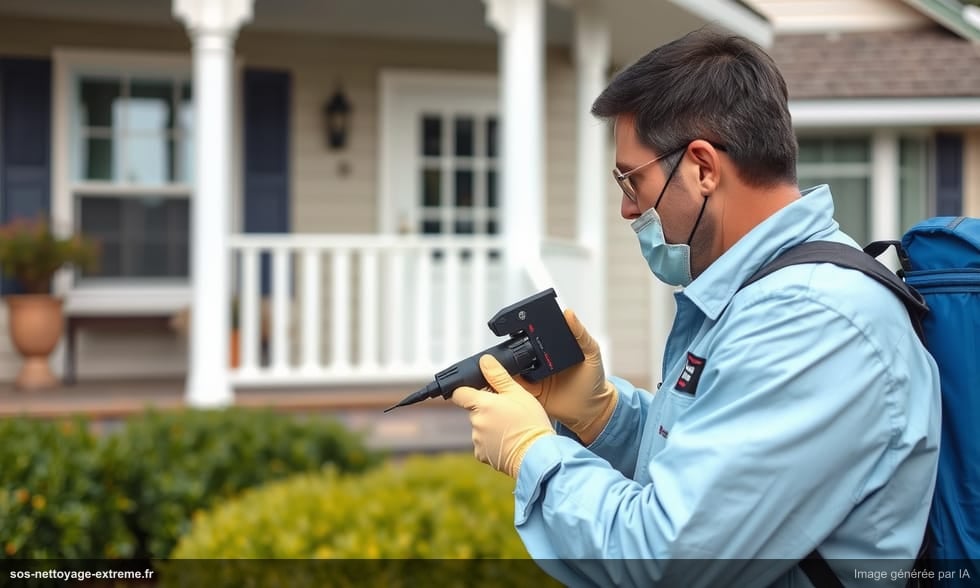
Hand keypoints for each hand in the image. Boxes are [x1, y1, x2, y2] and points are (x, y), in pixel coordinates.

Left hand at [451, 355, 554, 477]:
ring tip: (511, 428)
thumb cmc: (530, 423)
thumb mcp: (518, 393)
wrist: (537, 455)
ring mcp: (477, 439)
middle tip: (507, 411)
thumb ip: (498, 375)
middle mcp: (476, 422)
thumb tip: (485, 361)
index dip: (465, 390)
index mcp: (482, 404)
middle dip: (487, 409)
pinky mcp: (482, 455)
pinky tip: (508, 441)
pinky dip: (492, 442)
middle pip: (474, 410)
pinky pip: (483, 444)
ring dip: (490, 426)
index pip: (459, 393)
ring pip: (480, 427)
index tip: (475, 392)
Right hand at [517, 309, 617, 444]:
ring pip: (513, 369)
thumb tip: (570, 313)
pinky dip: (511, 385)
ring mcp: (533, 377)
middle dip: (513, 351)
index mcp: (553, 348)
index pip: (534, 336)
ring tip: (508, 367)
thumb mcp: (592, 353)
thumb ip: (581, 334)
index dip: (525, 332)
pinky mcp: (530, 393)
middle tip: (513, 351)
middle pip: (519, 351)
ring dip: (509, 368)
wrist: (591, 410)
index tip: (519, 329)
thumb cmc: (594, 380)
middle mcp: (540, 360)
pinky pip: (515, 387)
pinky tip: (512, 383)